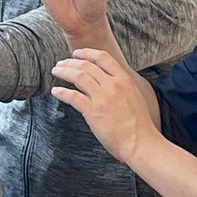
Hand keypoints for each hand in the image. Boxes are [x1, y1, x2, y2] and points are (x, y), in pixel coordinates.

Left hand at [50, 47, 162, 165]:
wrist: (141, 143)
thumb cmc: (139, 124)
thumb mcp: (133, 96)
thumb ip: (118, 86)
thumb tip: (99, 80)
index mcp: (124, 79)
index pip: (103, 57)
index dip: (87, 53)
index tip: (76, 53)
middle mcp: (113, 85)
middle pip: (86, 65)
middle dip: (70, 62)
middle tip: (61, 63)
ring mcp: (103, 98)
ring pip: (78, 76)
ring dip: (64, 72)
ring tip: (56, 71)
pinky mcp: (93, 111)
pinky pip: (73, 96)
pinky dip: (62, 92)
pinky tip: (56, 91)